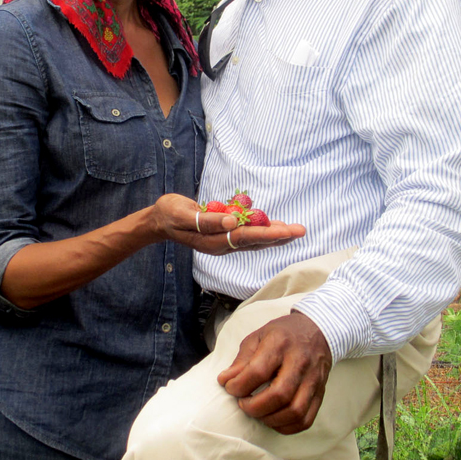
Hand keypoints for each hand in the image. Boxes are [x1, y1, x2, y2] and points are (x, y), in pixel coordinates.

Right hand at [149, 194, 304, 254]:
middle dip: (279, 236)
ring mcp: (223, 241)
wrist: (159, 220)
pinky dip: (263, 230)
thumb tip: (231, 220)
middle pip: (255, 241)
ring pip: (254, 240)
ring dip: (275, 234)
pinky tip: (275, 226)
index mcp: (213, 241)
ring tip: (295, 229)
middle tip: (301, 230)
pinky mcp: (224, 235)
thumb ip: (206, 219)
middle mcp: (222, 244)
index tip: (285, 230)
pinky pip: (247, 234)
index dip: (266, 234)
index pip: (245, 237)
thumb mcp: (183, 214)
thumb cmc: (170, 214)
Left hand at [217, 311, 331, 433]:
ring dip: (270, 419)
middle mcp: (300, 361)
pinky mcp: (320, 393)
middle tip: (242, 403)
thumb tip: (225, 380)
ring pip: (295, 410)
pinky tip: (273, 420)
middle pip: (279, 394)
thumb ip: (242, 360)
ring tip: (257, 412)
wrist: (317, 331)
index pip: (258, 371)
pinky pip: (306, 419)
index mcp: (280, 343)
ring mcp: (313, 379)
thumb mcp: (258, 337)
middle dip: (254, 406)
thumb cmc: (283, 334)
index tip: (229, 387)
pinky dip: (287, 426)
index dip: (239, 384)